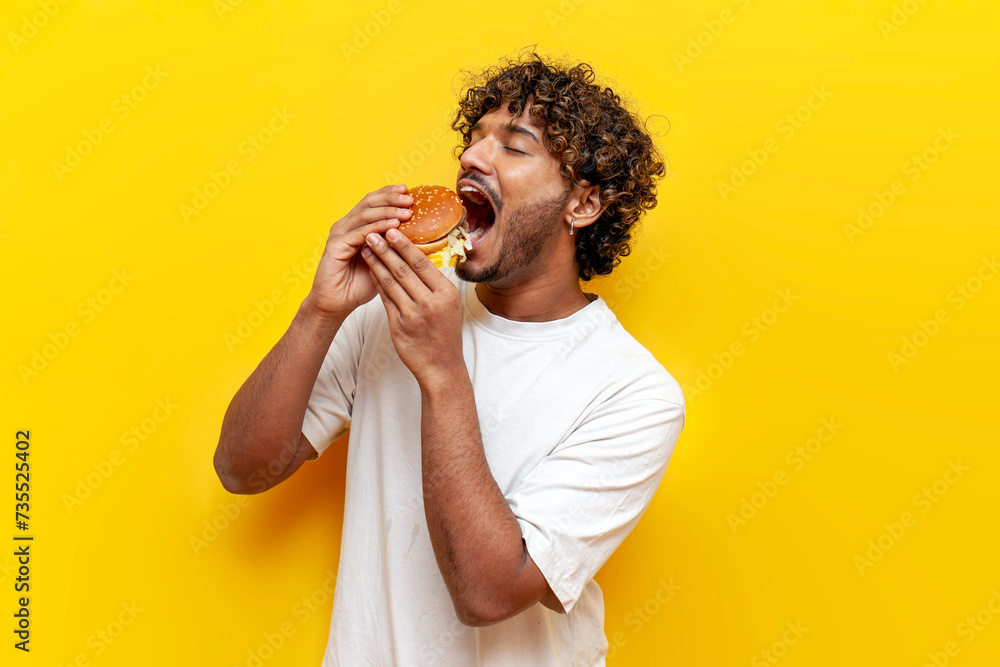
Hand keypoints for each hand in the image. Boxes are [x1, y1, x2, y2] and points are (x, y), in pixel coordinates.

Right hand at [305, 184, 413, 320]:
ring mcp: (340, 234)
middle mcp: (346, 225)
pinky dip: (377, 227)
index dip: (389, 194)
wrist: (337, 303)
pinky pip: (359, 233)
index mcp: (356, 225)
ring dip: (387, 211)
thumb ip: (395, 248)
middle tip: (409, 198)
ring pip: (365, 215)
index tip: (408, 191)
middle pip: (368, 202)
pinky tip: (393, 226)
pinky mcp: (336, 245)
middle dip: (390, 198)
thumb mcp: (384, 262)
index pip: (373, 202)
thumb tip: (421, 238)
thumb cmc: (359, 284)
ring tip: (406, 211)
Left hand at [361, 228, 463, 384]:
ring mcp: (413, 315)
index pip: (422, 263)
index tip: (392, 230)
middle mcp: (430, 302)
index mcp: (446, 294)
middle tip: (374, 232)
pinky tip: (369, 270)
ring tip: (366, 247)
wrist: (441, 366)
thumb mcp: (448, 305)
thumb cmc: (444, 333)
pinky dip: (376, 281)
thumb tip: (418, 258)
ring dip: (377, 262)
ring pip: (391, 282)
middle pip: (404, 269)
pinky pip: (385, 298)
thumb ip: (433, 284)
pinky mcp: (399, 325)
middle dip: (386, 248)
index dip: (405, 245)